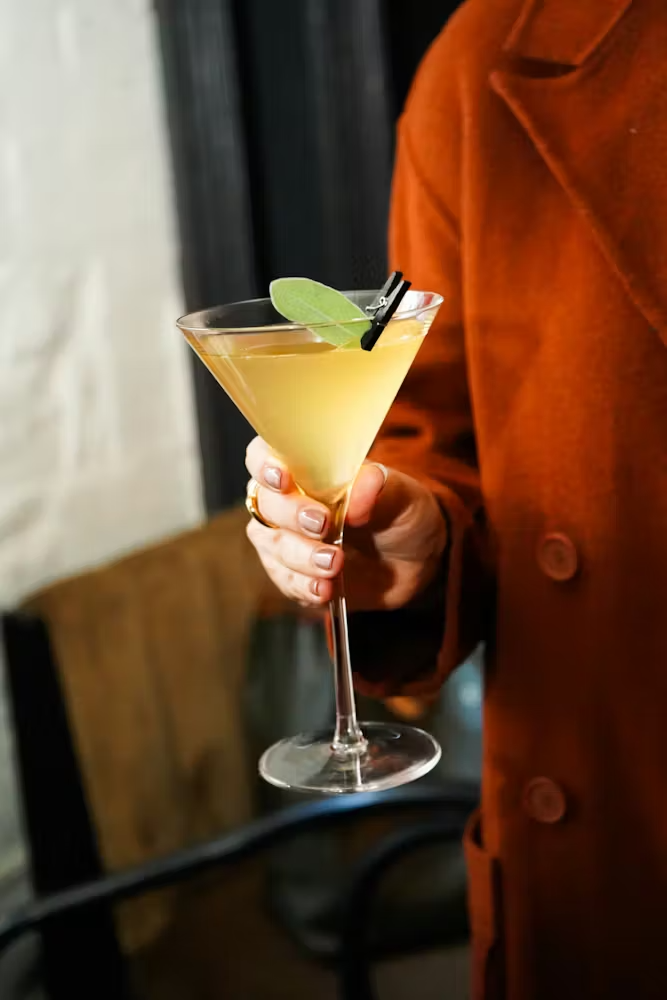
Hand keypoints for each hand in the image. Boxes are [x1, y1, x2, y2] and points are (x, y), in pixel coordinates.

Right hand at [245, 437, 447, 610]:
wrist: (417, 562)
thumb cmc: (402, 515)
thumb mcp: (403, 495)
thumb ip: (379, 488)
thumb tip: (356, 498)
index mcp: (308, 468)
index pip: (264, 455)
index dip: (264, 464)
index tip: (283, 479)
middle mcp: (289, 501)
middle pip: (265, 504)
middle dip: (290, 516)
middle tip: (323, 525)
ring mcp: (288, 539)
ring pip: (271, 544)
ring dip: (299, 556)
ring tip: (334, 564)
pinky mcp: (296, 574)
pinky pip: (285, 581)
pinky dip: (303, 585)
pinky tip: (324, 588)